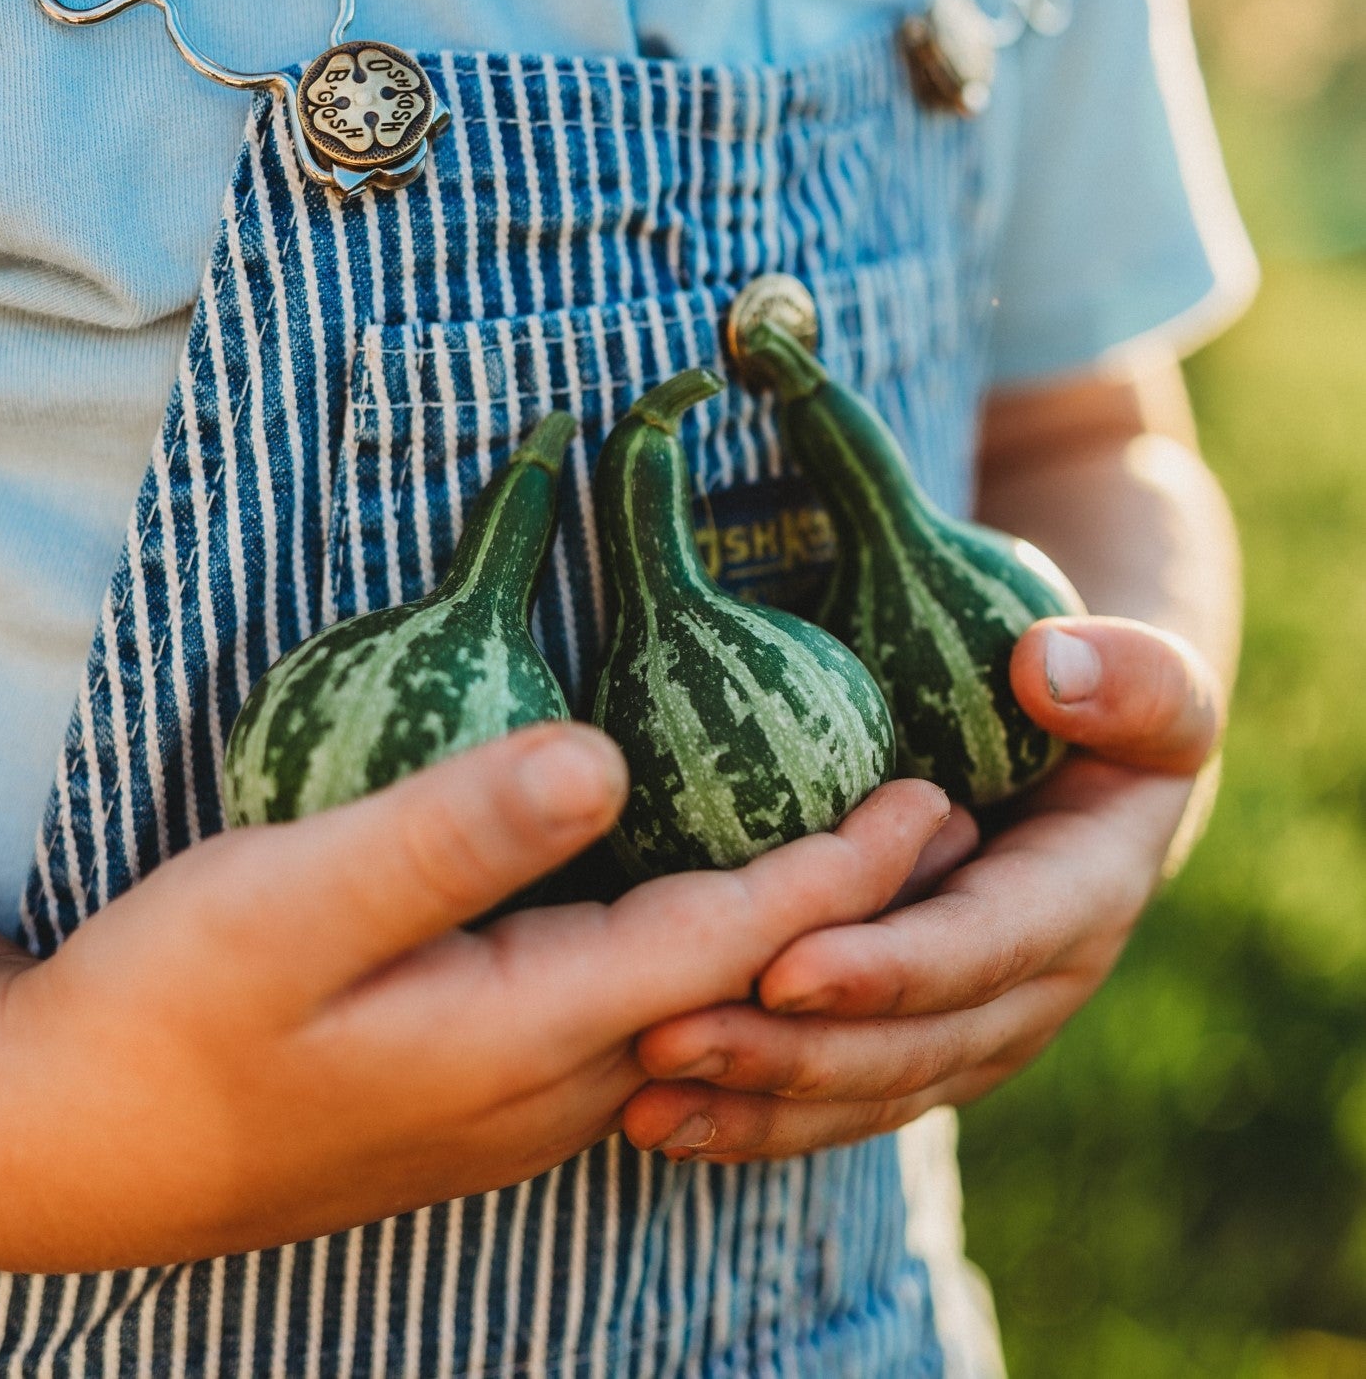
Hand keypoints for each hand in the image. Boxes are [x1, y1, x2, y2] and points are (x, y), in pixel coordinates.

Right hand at [0, 723, 949, 1271]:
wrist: (79, 1147)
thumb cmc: (168, 1013)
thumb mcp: (289, 906)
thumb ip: (452, 836)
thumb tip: (601, 756)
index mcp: (524, 1030)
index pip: (730, 942)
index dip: (842, 871)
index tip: (930, 801)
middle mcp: (549, 1084)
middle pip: (738, 991)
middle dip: (845, 912)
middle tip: (928, 825)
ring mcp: (515, 1101)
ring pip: (691, 1016)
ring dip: (780, 939)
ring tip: (849, 869)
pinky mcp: (477, 1089)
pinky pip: (630, 1024)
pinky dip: (695, 961)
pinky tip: (698, 926)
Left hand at [621, 618, 1222, 1162]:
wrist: (1096, 782)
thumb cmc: (1106, 710)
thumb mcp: (1144, 683)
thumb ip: (1128, 676)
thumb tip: (1048, 667)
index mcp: (1081, 900)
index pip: (981, 947)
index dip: (890, 968)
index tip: (784, 969)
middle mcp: (1032, 990)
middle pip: (910, 1046)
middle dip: (790, 1054)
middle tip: (666, 1040)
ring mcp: (973, 1030)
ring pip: (866, 1091)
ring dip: (755, 1106)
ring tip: (643, 1107)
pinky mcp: (922, 1043)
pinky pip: (843, 1097)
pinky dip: (755, 1118)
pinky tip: (661, 1121)